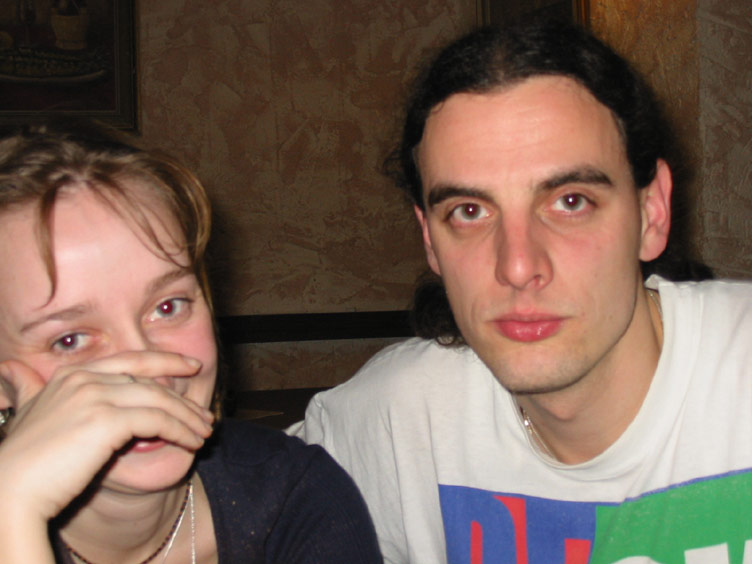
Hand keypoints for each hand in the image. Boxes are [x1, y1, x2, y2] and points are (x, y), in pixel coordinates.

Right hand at [0, 351, 213, 523]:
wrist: (10, 490)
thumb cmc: (20, 460)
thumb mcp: (25, 413)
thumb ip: (27, 388)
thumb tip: (8, 368)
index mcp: (72, 374)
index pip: (131, 360)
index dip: (165, 361)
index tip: (192, 366)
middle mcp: (85, 378)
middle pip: (150, 383)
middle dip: (182, 400)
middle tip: (204, 416)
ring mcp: (96, 396)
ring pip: (159, 401)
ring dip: (188, 418)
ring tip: (204, 433)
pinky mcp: (107, 420)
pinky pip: (158, 421)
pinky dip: (180, 431)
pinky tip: (191, 443)